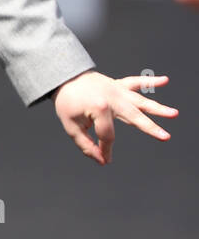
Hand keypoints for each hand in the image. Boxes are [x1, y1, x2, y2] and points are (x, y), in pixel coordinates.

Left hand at [52, 70, 177, 164]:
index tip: (103, 158)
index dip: (105, 149)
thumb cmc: (67, 103)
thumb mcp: (71, 126)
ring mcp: (117, 91)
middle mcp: (111, 98)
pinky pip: (136, 82)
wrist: (63, 78)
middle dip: (149, 128)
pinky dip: (150, 81)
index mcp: (99, 108)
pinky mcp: (119, 85)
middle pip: (133, 117)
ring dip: (158, 108)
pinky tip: (165, 80)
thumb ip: (85, 144)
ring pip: (140, 101)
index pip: (108, 135)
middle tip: (165, 137)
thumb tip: (102, 160)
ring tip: (174, 113)